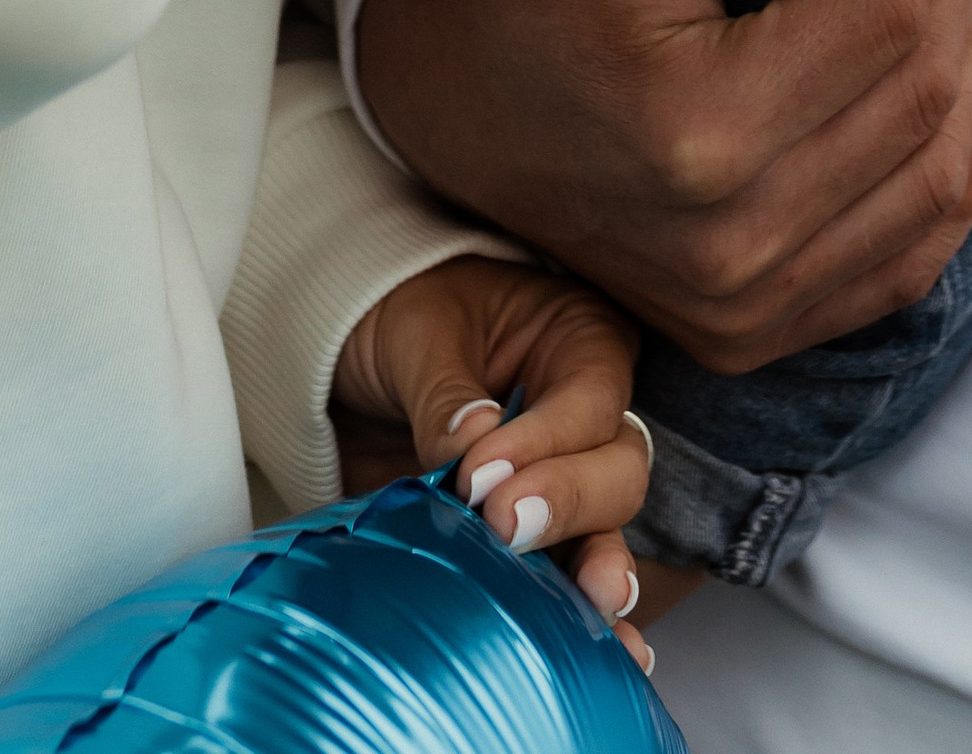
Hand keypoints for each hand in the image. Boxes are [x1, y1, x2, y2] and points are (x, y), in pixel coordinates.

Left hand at [331, 255, 655, 667]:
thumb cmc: (403, 315)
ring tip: (592, 606)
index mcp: (578, 344)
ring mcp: (560, 487)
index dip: (545, 442)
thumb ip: (445, 389)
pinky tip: (605, 656)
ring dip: (594, 572)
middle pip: (617, 470)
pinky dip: (581, 618)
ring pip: (604, 535)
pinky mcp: (528, 540)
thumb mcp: (417, 330)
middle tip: (502, 525)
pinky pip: (566, 580)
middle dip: (569, 504)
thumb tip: (473, 443)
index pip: (591, 400)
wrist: (354, 358)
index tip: (477, 476)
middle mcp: (585, 421)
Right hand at [359, 0, 971, 374]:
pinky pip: (907, 264)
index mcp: (699, 130)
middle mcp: (734, 243)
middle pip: (920, 96)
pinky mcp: (753, 334)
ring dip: (971, 67)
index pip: (884, 16)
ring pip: (934, 183)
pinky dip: (956, 178)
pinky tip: (969, 98)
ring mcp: (747, 308)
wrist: (439, 107)